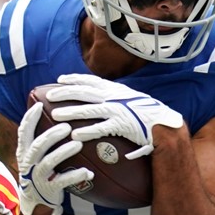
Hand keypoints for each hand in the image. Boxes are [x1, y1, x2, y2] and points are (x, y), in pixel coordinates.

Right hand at [16, 102, 93, 214]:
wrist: (35, 202)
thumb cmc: (40, 171)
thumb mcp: (35, 155)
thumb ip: (41, 138)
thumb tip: (57, 114)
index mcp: (24, 152)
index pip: (23, 132)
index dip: (29, 118)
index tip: (38, 105)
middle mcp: (29, 163)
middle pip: (38, 146)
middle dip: (51, 135)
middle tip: (67, 127)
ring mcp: (38, 177)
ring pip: (49, 162)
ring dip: (63, 152)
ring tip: (78, 144)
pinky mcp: (49, 190)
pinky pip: (63, 181)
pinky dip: (76, 176)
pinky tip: (88, 172)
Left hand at [45, 74, 183, 157]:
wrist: (165, 124)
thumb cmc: (148, 114)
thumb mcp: (131, 99)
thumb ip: (116, 97)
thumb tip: (103, 98)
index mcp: (115, 90)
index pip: (91, 80)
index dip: (75, 79)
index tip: (60, 79)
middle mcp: (114, 97)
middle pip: (85, 92)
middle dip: (65, 92)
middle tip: (49, 95)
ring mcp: (117, 111)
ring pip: (89, 110)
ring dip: (71, 112)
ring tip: (55, 115)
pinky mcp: (121, 125)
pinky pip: (100, 128)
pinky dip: (87, 131)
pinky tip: (75, 136)